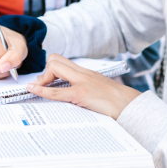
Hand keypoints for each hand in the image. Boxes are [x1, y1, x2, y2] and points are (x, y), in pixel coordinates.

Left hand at [25, 53, 140, 118]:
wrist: (133, 108)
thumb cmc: (120, 104)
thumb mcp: (101, 92)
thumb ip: (88, 90)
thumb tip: (75, 98)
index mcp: (88, 74)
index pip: (63, 61)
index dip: (50, 70)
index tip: (46, 82)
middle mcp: (84, 74)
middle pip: (55, 60)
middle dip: (44, 72)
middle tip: (43, 87)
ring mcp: (82, 83)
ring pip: (54, 67)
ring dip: (42, 79)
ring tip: (39, 89)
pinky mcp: (81, 95)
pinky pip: (56, 91)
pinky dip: (42, 90)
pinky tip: (33, 90)